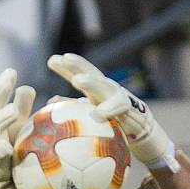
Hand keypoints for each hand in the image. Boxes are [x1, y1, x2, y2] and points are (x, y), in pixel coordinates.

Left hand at [47, 53, 178, 172]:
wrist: (140, 129)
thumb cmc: (111, 123)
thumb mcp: (89, 115)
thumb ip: (71, 107)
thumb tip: (50, 101)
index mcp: (95, 89)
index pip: (78, 73)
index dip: (66, 67)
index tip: (52, 60)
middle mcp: (106, 88)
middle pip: (92, 71)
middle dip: (78, 64)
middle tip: (64, 59)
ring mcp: (118, 95)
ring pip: (104, 85)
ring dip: (90, 81)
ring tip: (77, 81)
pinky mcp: (128, 106)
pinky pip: (119, 105)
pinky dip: (110, 108)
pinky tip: (101, 113)